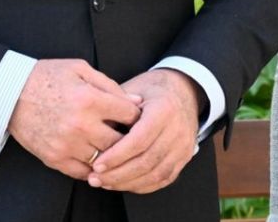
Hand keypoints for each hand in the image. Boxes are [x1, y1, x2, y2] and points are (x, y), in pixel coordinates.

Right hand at [7, 59, 143, 179]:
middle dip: (130, 139)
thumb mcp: (81, 69)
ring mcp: (66, 144)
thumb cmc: (48, 76)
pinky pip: (82, 172)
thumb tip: (138, 102)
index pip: (130, 116)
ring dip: (112, 155)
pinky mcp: (53, 158)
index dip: (138, 116)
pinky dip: (93, 168)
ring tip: (115, 147)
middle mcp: (80, 125)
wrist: (9, 93)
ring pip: (104, 159)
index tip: (137, 116)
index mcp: (90, 100)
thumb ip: (111, 86)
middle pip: (121, 142)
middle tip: (131, 135)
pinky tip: (98, 159)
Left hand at [88, 69, 203, 193]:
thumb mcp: (133, 91)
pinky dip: (142, 185)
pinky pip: (164, 178)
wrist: (183, 92)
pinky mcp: (185, 157)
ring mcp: (184, 145)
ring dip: (128, 182)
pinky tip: (123, 183)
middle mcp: (178, 129)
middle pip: (147, 161)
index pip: (139, 140)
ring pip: (156, 173)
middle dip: (118, 174)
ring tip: (105, 182)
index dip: (116, 156)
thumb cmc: (150, 92)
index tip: (96, 164)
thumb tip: (93, 131)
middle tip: (95, 178)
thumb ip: (115, 110)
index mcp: (164, 109)